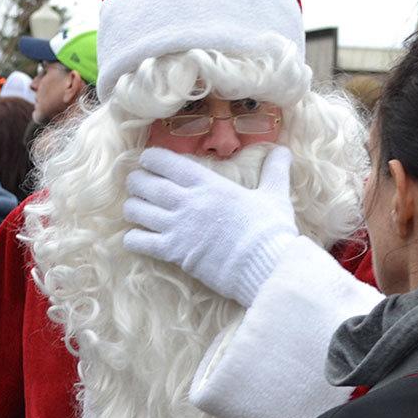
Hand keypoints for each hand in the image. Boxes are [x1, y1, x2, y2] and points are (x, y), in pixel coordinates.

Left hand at [123, 146, 298, 306]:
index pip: (166, 162)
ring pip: (136, 211)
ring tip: (135, 210)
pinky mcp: (174, 252)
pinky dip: (132, 239)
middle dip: (136, 182)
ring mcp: (178, 227)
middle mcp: (187, 201)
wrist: (266, 265)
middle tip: (136, 185)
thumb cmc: (270, 230)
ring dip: (132, 208)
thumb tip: (284, 151)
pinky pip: (139, 241)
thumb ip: (274, 172)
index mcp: (208, 183)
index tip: (147, 161)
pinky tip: (137, 238)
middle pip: (145, 184)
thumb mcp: (275, 195)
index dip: (150, 159)